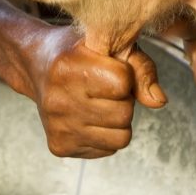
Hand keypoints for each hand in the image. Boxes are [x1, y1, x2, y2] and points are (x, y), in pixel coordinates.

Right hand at [29, 25, 166, 158]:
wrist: (36, 67)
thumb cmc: (77, 52)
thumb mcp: (108, 44)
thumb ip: (140, 67)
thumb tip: (159, 101)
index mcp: (68, 68)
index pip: (123, 82)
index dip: (124, 74)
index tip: (108, 68)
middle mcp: (59, 101)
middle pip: (124, 114)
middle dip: (123, 101)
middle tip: (104, 89)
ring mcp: (58, 128)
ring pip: (120, 138)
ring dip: (117, 121)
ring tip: (99, 104)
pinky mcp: (60, 147)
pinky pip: (107, 150)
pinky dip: (105, 135)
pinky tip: (89, 117)